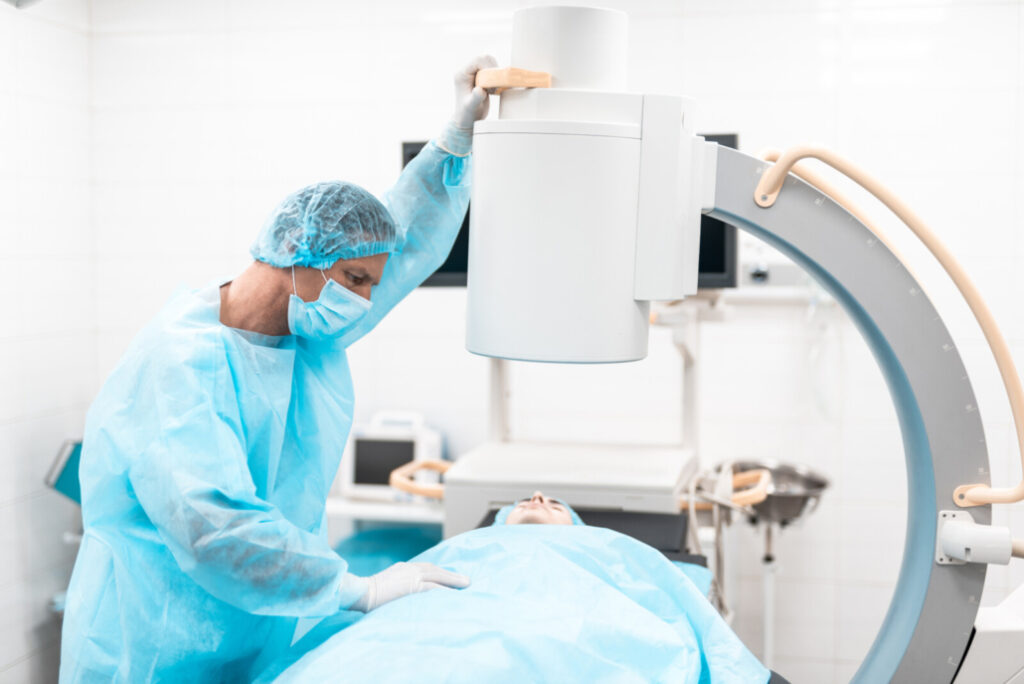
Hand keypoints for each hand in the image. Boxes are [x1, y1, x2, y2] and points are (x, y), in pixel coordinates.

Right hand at [351, 562, 469, 611]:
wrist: (361, 592)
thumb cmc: (368, 593)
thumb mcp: (386, 585)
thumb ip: (398, 586)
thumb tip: (404, 596)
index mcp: (403, 568)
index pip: (427, 568)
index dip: (440, 573)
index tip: (451, 576)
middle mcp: (410, 569)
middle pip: (436, 570)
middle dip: (452, 575)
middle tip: (466, 580)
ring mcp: (412, 576)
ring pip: (438, 577)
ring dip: (453, 581)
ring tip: (466, 586)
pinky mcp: (413, 586)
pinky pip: (433, 588)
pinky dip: (445, 590)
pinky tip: (454, 595)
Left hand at [452, 55, 498, 129]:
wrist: (468, 120)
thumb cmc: (467, 115)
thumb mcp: (471, 107)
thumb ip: (475, 98)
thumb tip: (479, 90)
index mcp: (462, 74)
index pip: (477, 60)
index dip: (488, 66)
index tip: (494, 78)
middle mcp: (467, 71)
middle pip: (484, 58)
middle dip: (493, 68)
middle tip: (496, 83)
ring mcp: (474, 74)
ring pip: (490, 63)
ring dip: (496, 73)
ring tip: (494, 88)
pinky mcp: (481, 78)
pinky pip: (492, 70)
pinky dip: (497, 77)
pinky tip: (495, 89)